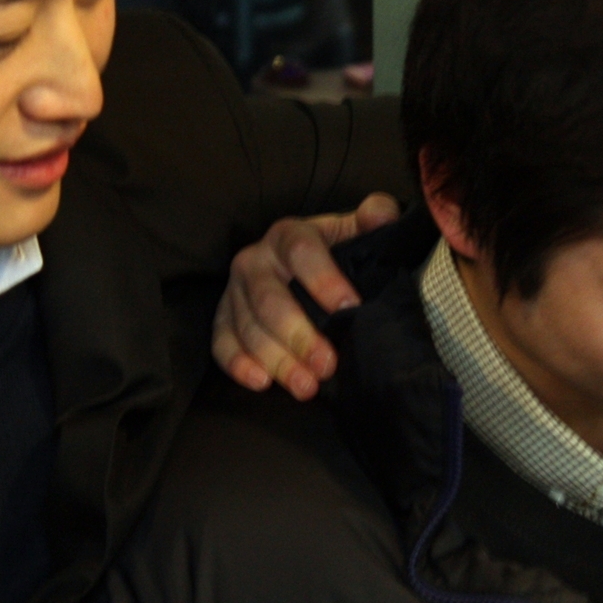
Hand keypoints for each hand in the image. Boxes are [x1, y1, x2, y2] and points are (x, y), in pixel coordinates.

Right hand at [213, 192, 401, 399]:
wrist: (308, 269)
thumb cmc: (335, 255)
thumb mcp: (357, 232)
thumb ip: (377, 217)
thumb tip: (381, 215)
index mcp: (288, 235)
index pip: (301, 251)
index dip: (324, 279)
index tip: (350, 308)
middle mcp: (255, 260)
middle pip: (270, 300)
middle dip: (299, 335)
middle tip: (327, 365)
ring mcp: (235, 291)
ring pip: (248, 326)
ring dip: (276, 359)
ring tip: (306, 386)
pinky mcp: (224, 318)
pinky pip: (221, 342)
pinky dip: (237, 363)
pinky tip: (261, 382)